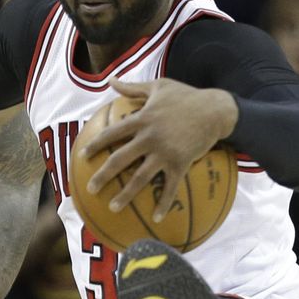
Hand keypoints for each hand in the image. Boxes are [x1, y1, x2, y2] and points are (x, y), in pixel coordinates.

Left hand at [80, 78, 237, 220]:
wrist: (215, 110)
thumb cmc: (186, 96)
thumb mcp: (158, 86)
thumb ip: (133, 87)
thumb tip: (111, 80)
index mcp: (142, 119)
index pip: (112, 133)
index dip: (96, 145)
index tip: (83, 156)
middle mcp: (149, 137)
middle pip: (120, 159)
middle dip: (103, 175)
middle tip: (90, 188)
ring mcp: (165, 152)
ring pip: (140, 177)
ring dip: (125, 194)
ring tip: (112, 207)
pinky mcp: (180, 163)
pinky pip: (170, 187)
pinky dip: (164, 203)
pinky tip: (156, 218)